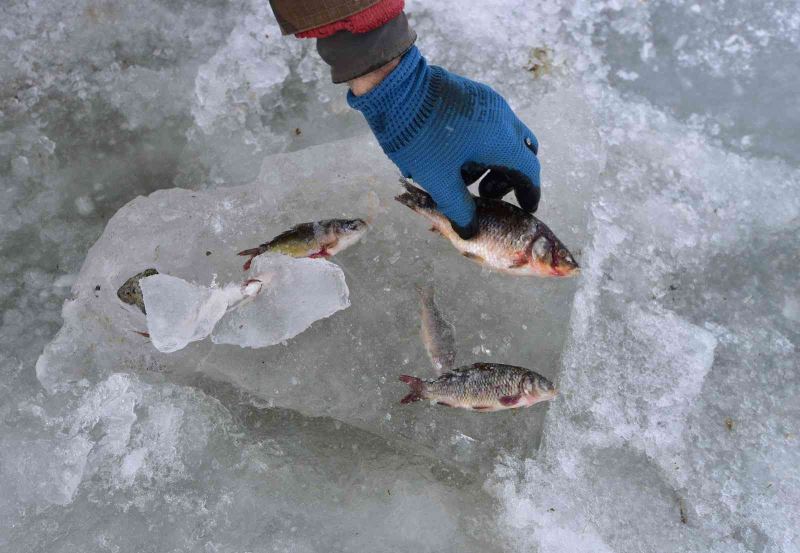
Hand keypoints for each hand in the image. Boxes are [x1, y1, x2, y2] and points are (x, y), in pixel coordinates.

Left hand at [348, 46, 539, 238]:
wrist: (396, 86)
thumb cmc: (420, 137)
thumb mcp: (439, 179)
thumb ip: (458, 207)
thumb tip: (470, 230)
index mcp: (502, 139)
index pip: (529, 171)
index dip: (529, 192)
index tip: (526, 207)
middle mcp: (503, 118)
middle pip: (521, 153)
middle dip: (507, 178)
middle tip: (483, 195)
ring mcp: (488, 102)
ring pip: (503, 138)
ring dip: (490, 162)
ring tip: (460, 176)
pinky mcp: (472, 94)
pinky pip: (487, 124)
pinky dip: (480, 144)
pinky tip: (453, 155)